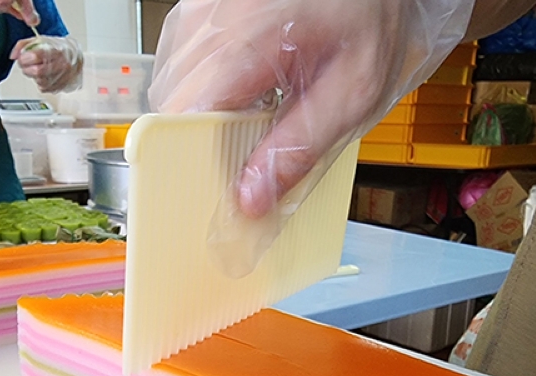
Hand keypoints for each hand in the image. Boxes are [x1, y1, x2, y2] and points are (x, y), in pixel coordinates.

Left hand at [10, 37, 83, 93]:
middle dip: (26, 69)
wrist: (75, 58)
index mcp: (57, 50)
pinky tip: (44, 75)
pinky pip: (44, 88)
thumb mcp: (40, 40)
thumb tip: (13, 56)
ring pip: (39, 81)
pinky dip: (40, 82)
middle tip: (25, 65)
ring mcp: (63, 78)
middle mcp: (62, 65)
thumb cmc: (57, 48)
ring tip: (36, 69)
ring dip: (33, 76)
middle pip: (37, 72)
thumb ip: (24, 45)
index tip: (22, 58)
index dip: (24, 58)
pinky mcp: (61, 87)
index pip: (36, 56)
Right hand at [149, 0, 475, 218]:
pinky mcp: (197, 14)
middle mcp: (210, 23)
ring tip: (256, 112)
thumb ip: (301, 148)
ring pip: (170, 93)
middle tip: (250, 157)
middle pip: (173, 111)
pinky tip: (246, 89)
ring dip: (205, 118)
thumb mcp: (352, 91)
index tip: (214, 195)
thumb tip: (253, 198)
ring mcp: (198, 14)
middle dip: (206, 146)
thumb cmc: (364, 17)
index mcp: (247, 43)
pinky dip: (207, 92)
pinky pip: (181, 69)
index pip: (186, 121)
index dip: (194, 166)